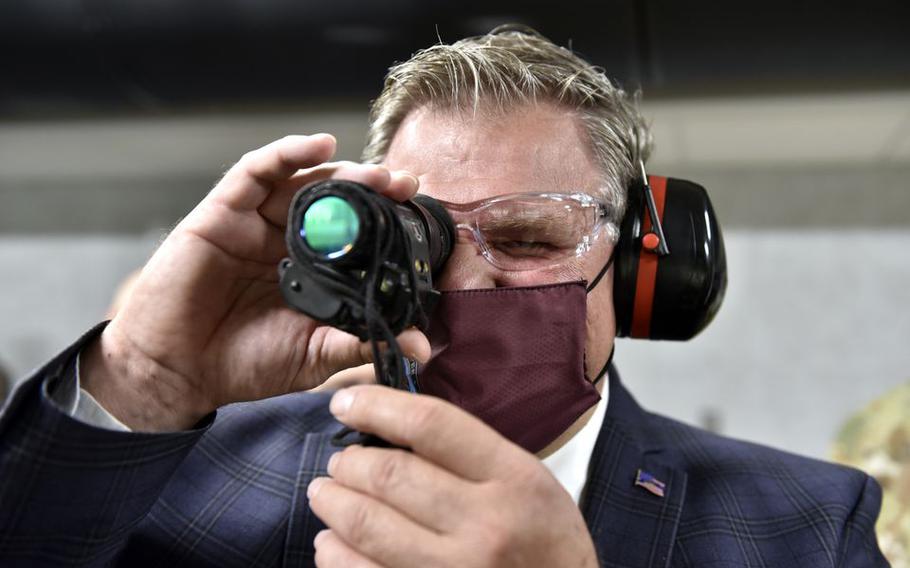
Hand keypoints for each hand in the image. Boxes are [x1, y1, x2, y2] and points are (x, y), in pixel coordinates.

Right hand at [82, 135, 429, 430]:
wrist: (176, 371)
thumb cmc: (244, 363)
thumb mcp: (314, 355)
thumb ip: (360, 344)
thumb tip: (420, 347)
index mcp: (311, 270)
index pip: (355, 232)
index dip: (386, 219)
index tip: (419, 214)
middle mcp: (286, 240)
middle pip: (335, 200)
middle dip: (372, 188)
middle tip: (405, 184)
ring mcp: (255, 223)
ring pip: (303, 181)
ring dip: (342, 171)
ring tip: (377, 174)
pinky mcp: (222, 212)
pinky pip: (256, 171)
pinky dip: (288, 153)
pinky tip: (321, 146)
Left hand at [307, 386, 598, 567]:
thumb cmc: (547, 544)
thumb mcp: (531, 484)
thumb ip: (472, 455)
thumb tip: (394, 427)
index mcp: (514, 479)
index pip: (431, 425)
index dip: (377, 406)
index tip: (346, 402)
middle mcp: (486, 525)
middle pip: (390, 474)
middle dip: (348, 463)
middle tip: (339, 462)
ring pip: (367, 525)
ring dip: (333, 504)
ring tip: (326, 494)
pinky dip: (335, 554)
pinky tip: (332, 543)